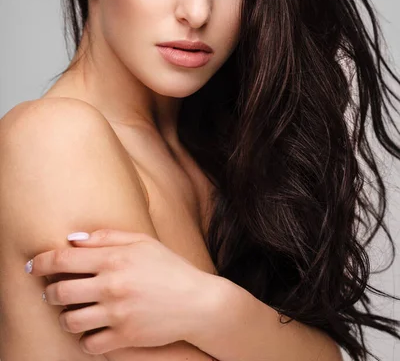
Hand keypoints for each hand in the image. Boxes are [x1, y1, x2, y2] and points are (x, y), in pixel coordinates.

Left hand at [27, 229, 218, 354]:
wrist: (197, 302)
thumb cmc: (169, 267)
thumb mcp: (142, 242)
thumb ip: (107, 237)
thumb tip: (73, 239)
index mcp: (114, 258)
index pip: (64, 259)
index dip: (41, 262)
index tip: (33, 265)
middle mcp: (111, 286)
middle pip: (59, 292)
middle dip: (51, 291)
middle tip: (54, 290)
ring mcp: (117, 314)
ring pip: (69, 321)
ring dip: (66, 316)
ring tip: (72, 311)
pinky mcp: (124, 337)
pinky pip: (88, 344)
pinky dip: (85, 338)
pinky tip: (92, 329)